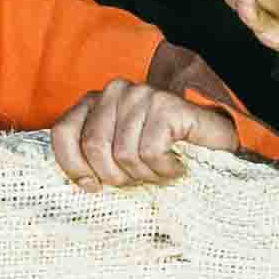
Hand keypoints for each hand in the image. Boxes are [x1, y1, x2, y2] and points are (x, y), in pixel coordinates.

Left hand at [49, 78, 222, 188]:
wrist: (215, 149)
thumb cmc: (163, 155)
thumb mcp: (119, 159)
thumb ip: (93, 159)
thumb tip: (83, 182)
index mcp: (96, 101)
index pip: (63, 133)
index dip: (74, 167)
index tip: (93, 187)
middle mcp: (116, 91)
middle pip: (94, 148)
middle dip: (117, 176)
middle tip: (140, 178)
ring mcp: (143, 94)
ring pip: (124, 154)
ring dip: (146, 175)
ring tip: (163, 170)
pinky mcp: (168, 105)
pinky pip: (150, 151)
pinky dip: (164, 168)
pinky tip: (177, 165)